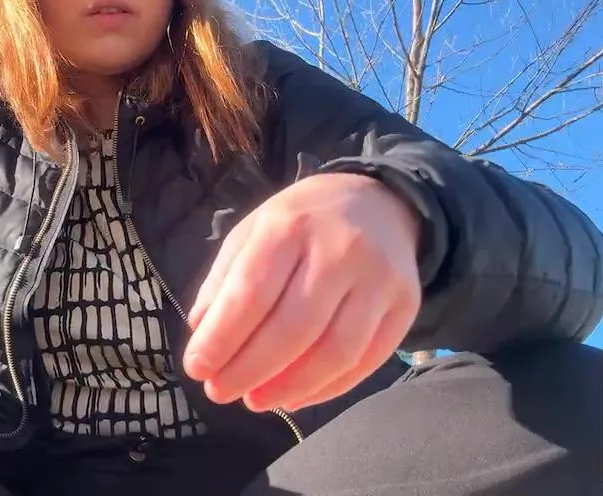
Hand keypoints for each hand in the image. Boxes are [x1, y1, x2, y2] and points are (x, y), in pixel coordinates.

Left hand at [182, 173, 421, 412]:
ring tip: (256, 400)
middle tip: (220, 391)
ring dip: (289, 387)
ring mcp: (379, 279)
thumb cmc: (303, 221)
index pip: (252, 293)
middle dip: (249, 370)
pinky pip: (366, 361)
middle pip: (293, 329)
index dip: (222, 338)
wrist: (380, 201)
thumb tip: (202, 332)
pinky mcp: (406, 305)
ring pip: (335, 353)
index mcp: (290, 226)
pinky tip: (295, 396)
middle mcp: (340, 250)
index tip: (197, 368)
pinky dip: (327, 389)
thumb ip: (225, 279)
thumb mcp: (254, 230)